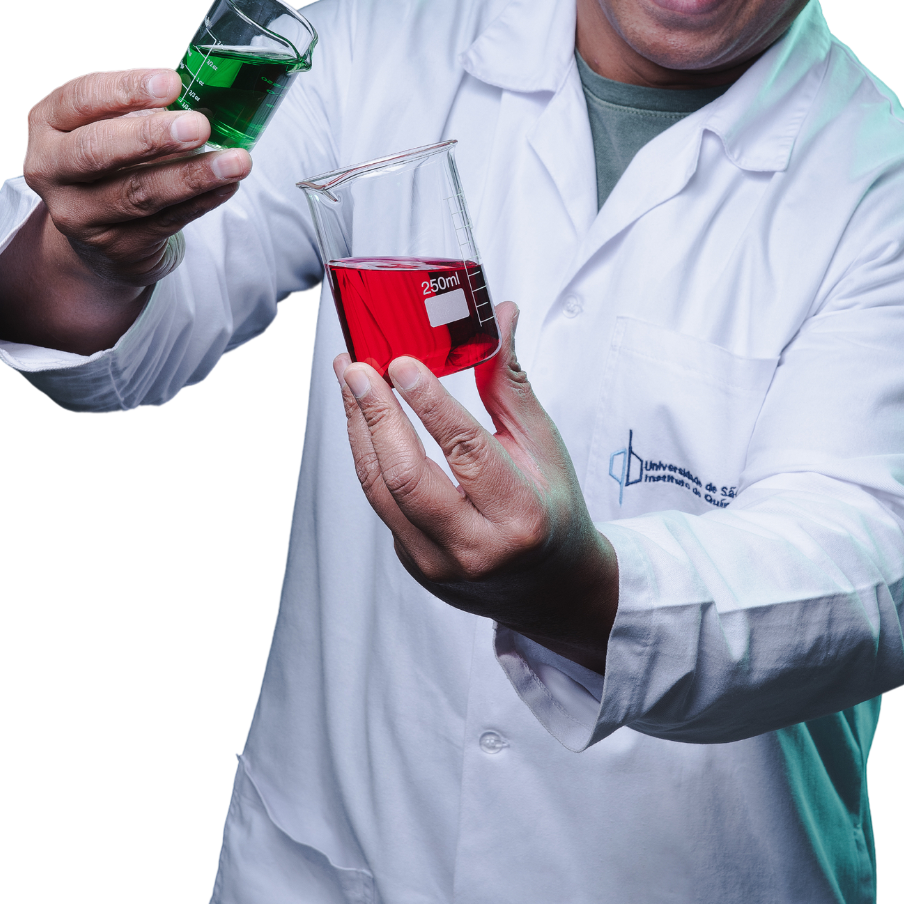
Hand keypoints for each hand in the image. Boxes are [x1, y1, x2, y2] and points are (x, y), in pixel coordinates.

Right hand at [0, 67, 251, 350]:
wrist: (96, 228)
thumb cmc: (111, 155)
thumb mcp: (110, 120)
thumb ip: (142, 104)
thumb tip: (205, 85)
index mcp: (49, 122)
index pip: (81, 98)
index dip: (126, 89)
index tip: (172, 83)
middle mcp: (51, 169)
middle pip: (96, 151)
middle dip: (151, 138)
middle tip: (198, 126)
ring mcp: (78, 213)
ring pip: (136, 194)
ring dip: (191, 176)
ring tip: (235, 161)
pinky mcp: (114, 246)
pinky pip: (164, 221)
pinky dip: (200, 201)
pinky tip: (227, 185)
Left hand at [335, 304, 617, 672]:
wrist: (553, 588)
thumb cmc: (553, 508)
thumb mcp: (544, 446)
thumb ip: (511, 384)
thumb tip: (501, 316)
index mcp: (521, 515)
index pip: (467, 452)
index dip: (430, 404)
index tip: (402, 362)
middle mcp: (476, 547)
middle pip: (409, 476)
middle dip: (376, 414)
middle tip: (358, 366)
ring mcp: (439, 565)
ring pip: (381, 491)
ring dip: (359, 430)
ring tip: (350, 382)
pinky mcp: (414, 566)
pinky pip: (380, 504)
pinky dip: (368, 456)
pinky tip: (362, 419)